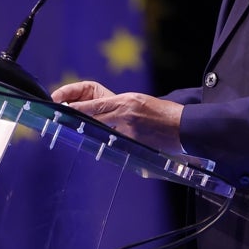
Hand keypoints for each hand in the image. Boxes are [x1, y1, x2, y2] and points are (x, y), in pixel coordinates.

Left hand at [53, 84, 184, 155]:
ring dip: (92, 133)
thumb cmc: (163, 113)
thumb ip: (120, 108)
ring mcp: (130, 132)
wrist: (185, 126)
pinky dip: (110, 145)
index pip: (95, 105)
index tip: (63, 110)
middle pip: (94, 119)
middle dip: (79, 120)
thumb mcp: (140, 102)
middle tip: (64, 122)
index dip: (77, 108)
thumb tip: (98, 115)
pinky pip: (116, 145)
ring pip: (102, 134)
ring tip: (80, 134)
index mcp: (126, 101)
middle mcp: (126, 115)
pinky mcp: (134, 146)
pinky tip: (103, 147)